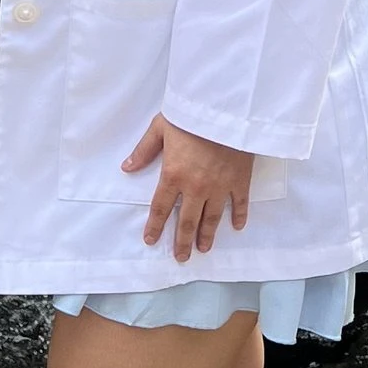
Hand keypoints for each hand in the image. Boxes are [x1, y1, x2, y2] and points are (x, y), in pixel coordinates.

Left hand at [124, 115, 252, 262]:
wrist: (226, 110)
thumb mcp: (160, 127)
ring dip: (207, 236)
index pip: (161, 208)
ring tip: (204, 249)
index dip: (155, 226)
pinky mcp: (240, 180)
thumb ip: (144, 150)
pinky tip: (237, 227)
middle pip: (188, 221)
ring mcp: (220, 186)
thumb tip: (127, 167)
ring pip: (212, 218)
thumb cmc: (191, 116)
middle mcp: (196, 187)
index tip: (151, 240)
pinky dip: (239, 215)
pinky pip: (240, 203)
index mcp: (173, 175)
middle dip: (182, 241)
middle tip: (181, 257)